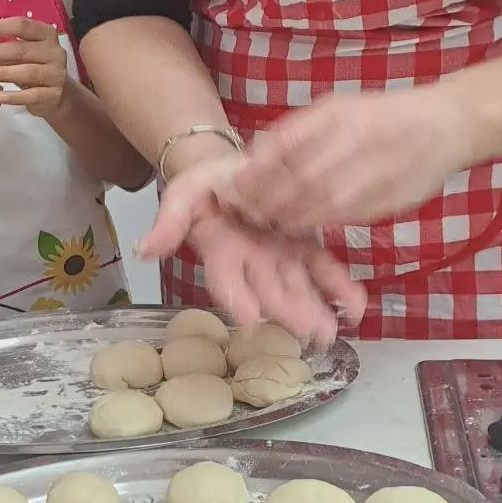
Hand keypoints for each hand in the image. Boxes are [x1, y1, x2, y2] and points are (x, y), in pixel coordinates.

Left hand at [0, 17, 67, 116]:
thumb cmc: (32, 67)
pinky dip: (13, 96)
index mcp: (46, 34)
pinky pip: (31, 95)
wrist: (55, 96)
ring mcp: (57, 74)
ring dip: (0, 73)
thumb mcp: (21, 54)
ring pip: (27, 72)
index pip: (21, 25)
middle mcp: (54, 52)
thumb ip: (4, 47)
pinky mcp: (54, 94)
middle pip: (20, 49)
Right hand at [139, 142, 365, 344]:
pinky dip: (341, 289)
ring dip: (317, 310)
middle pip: (269, 292)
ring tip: (333, 330)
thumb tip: (143, 249)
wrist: (231, 171)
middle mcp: (251, 264)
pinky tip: (358, 307)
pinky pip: (324, 270)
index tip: (248, 318)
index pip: (226, 280)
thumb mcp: (181, 195)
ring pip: (299, 288)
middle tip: (311, 332)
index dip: (237, 298)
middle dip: (290, 313)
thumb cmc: (203, 185)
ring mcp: (280, 258)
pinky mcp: (304, 248)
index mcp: (221, 253)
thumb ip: (168, 222)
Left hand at [222, 87, 470, 234]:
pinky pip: (342, 215)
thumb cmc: (381, 117)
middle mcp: (354, 140)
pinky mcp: (386, 197)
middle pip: (297, 178)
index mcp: (337, 114)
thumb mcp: (338, 109)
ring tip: (265, 221)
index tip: (234, 185)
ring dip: (286, 215)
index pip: (284, 145)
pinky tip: (298, 225)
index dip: (255, 171)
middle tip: (244, 211)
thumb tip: (255, 157)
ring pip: (318, 202)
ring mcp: (373, 170)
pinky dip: (315, 222)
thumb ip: (298, 132)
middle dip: (265, 199)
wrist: (443, 125)